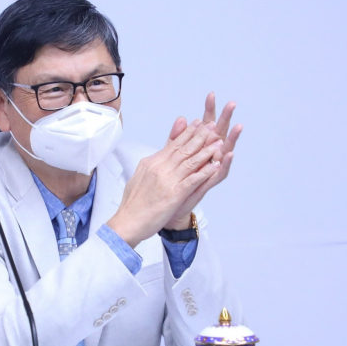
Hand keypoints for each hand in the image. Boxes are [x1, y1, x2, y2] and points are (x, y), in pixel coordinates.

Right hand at [107, 120, 222, 247]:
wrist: (127, 222)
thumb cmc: (133, 203)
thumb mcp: (140, 176)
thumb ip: (151, 164)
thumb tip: (156, 155)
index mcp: (151, 163)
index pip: (173, 144)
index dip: (187, 133)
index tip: (197, 123)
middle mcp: (159, 168)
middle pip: (183, 148)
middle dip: (200, 136)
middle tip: (212, 125)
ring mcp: (167, 180)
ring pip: (190, 161)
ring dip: (207, 151)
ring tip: (219, 142)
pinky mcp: (173, 194)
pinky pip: (192, 180)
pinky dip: (205, 172)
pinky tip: (215, 166)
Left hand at [164, 92, 242, 229]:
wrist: (169, 206)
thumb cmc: (173, 181)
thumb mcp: (172, 156)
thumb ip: (176, 137)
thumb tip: (182, 118)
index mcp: (198, 148)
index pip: (205, 125)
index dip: (208, 111)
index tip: (211, 94)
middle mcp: (207, 157)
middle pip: (218, 134)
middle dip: (225, 119)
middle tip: (232, 104)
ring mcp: (210, 170)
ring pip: (223, 152)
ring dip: (231, 139)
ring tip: (237, 126)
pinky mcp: (209, 183)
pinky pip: (220, 172)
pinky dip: (224, 163)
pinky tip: (228, 153)